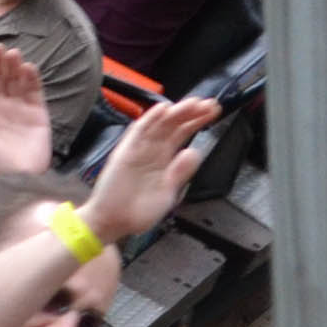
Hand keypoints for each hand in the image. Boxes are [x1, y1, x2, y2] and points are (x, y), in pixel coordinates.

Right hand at [79, 95, 221, 242]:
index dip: (198, 121)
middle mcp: (153, 150)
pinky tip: (162, 110)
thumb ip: (180, 173)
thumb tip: (194, 152)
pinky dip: (149, 119)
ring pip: (159, 124)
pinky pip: (138, 132)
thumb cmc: (138, 212)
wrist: (113, 223)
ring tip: (192, 103)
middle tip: (209, 104)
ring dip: (175, 112)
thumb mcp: (167, 193)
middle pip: (174, 124)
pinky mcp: (125, 152)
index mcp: (165, 159)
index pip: (184, 133)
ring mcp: (139, 149)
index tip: (214, 112)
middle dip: (192, 113)